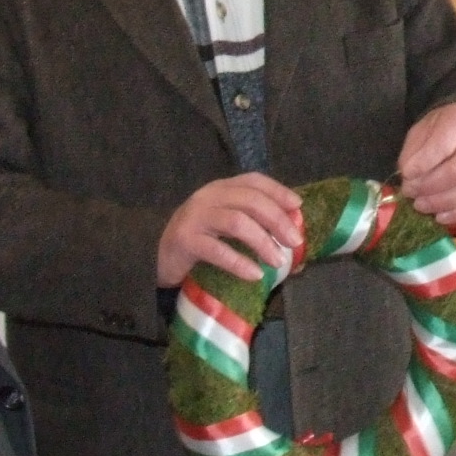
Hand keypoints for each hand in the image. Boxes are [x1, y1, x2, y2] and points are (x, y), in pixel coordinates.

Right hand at [157, 174, 305, 287]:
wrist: (156, 257)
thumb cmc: (200, 243)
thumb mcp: (228, 231)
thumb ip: (257, 230)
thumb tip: (297, 250)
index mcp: (221, 189)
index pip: (254, 181)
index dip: (278, 191)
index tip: (298, 206)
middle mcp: (208, 197)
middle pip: (250, 200)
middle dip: (277, 220)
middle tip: (295, 242)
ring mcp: (195, 217)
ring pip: (236, 222)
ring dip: (262, 241)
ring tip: (278, 261)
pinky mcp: (185, 241)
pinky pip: (217, 250)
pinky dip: (240, 263)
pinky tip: (255, 274)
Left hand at [397, 102, 455, 225]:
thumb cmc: (440, 130)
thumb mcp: (421, 129)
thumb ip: (413, 151)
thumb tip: (409, 176)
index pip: (442, 146)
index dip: (422, 164)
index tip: (405, 174)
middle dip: (429, 187)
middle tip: (409, 192)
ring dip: (441, 204)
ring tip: (420, 205)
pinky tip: (439, 217)